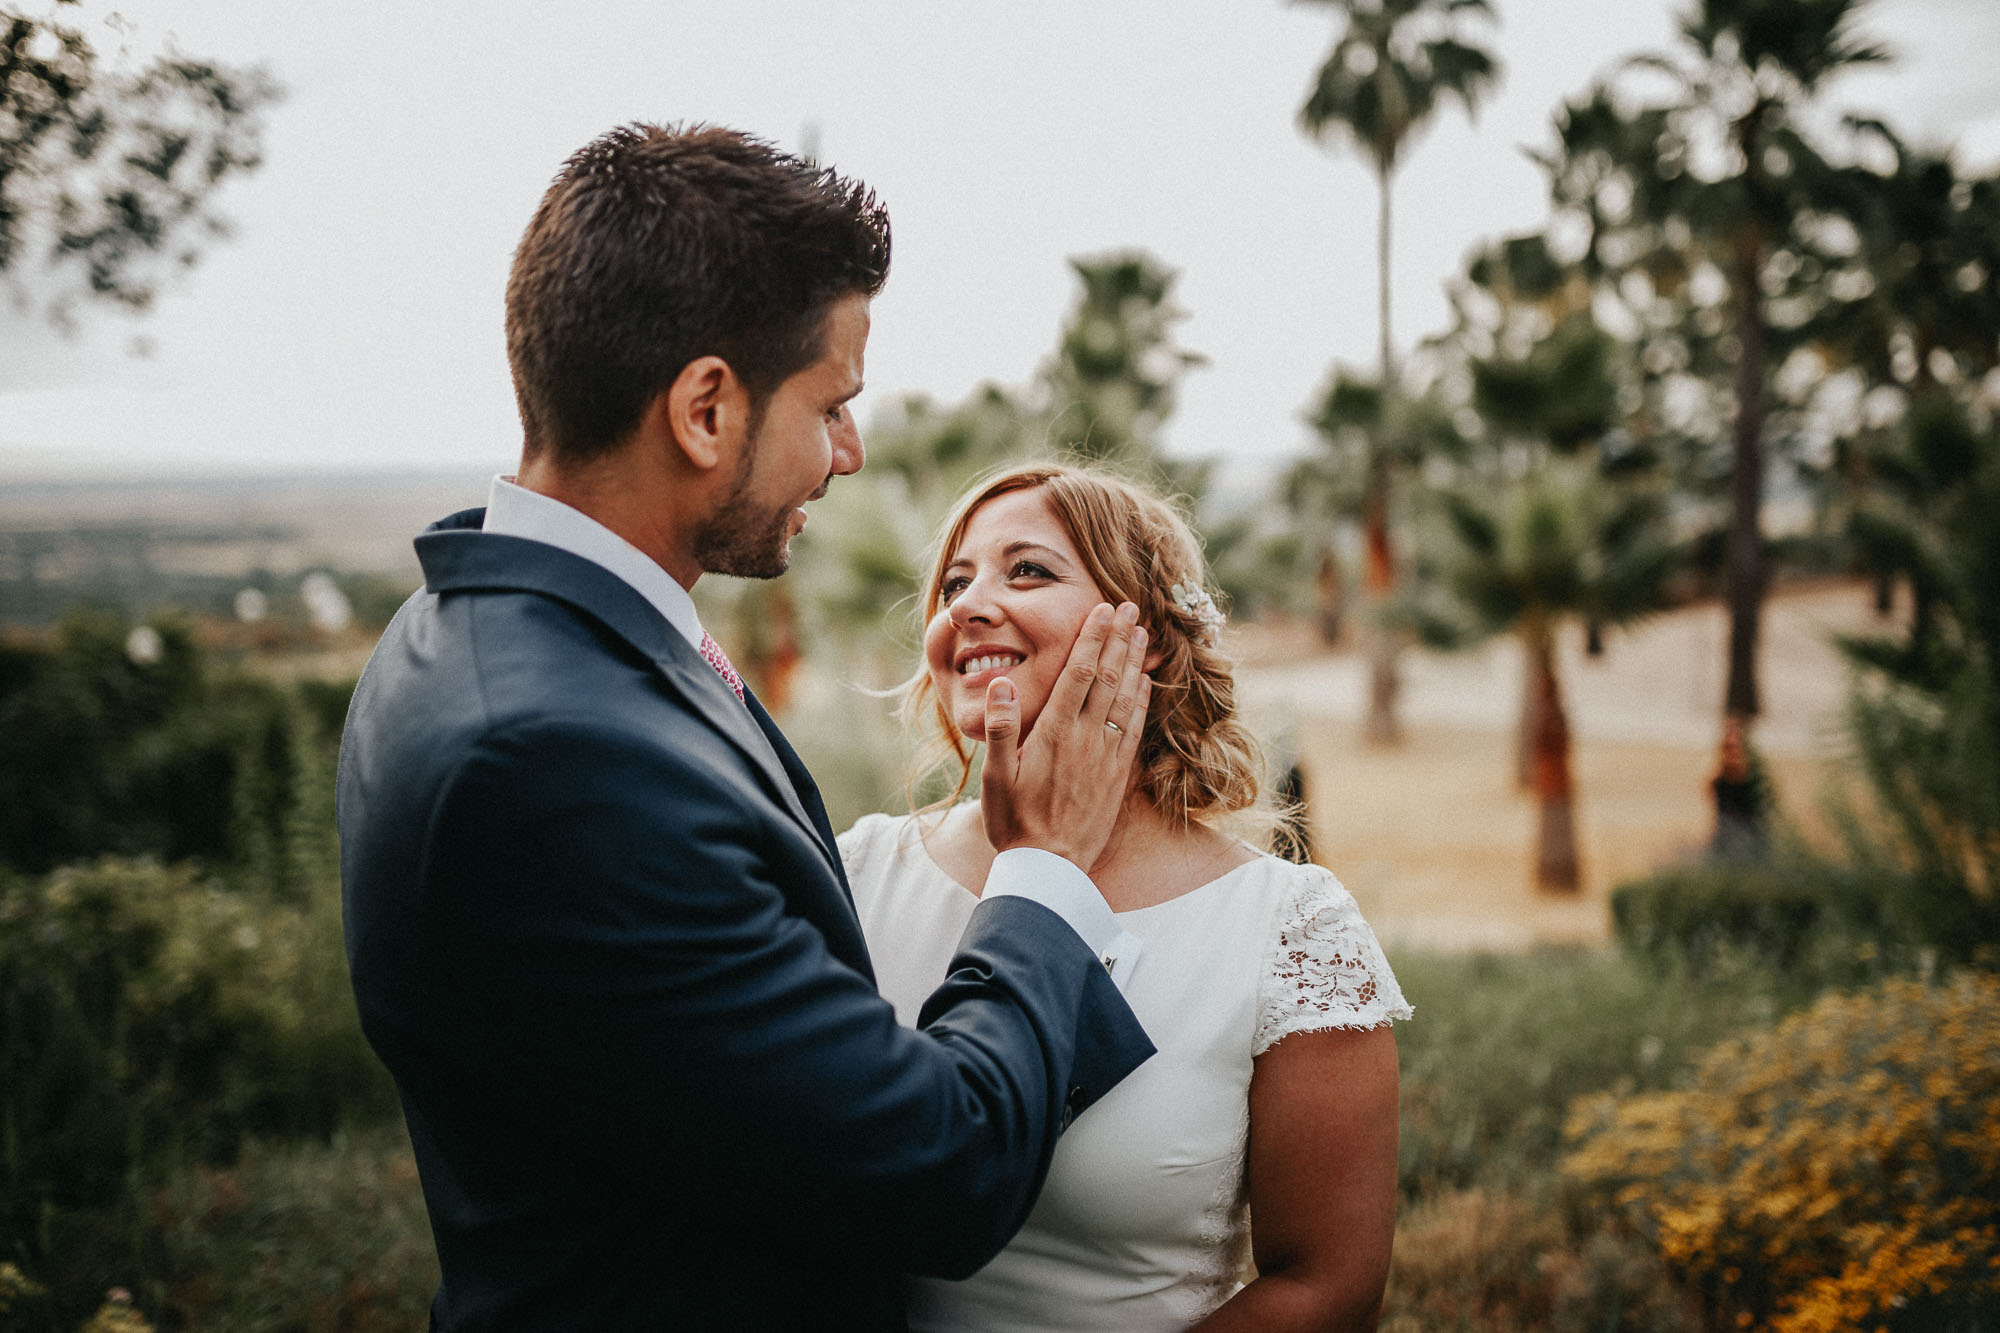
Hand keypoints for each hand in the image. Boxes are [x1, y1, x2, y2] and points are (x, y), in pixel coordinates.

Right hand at [980, 601, 1151, 870]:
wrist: (1050, 869)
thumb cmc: (1015, 823)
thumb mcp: (994, 777)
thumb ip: (1000, 728)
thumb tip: (999, 683)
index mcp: (1054, 733)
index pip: (1078, 674)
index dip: (1092, 638)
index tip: (1103, 609)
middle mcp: (1085, 739)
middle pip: (1108, 678)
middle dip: (1119, 640)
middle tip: (1131, 607)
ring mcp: (1105, 756)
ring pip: (1125, 698)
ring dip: (1134, 663)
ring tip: (1142, 633)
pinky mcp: (1116, 775)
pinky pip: (1133, 728)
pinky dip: (1141, 700)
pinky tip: (1146, 683)